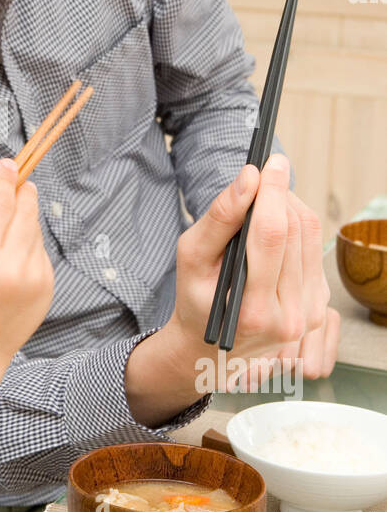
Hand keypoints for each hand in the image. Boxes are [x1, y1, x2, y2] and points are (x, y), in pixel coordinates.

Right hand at [0, 158, 54, 364]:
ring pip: (35, 229)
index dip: (4, 180)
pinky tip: (13, 257)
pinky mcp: (48, 286)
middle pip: (25, 210)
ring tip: (7, 226)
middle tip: (16, 180)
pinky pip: (40, 251)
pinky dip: (29, 245)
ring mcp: (34, 277)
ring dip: (24, 219)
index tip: (7, 162)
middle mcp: (11, 266)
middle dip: (21, 192)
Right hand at [168, 155, 339, 392]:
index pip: (272, 235)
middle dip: (280, 195)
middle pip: (295, 231)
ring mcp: (309, 315)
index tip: (271, 161)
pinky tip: (276, 228)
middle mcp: (289, 317)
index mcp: (252, 310)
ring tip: (265, 202)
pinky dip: (297, 229)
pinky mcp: (319, 307)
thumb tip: (249, 177)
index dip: (273, 192)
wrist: (211, 349)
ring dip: (290, 208)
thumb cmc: (196, 300)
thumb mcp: (191, 258)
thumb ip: (220, 217)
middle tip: (263, 177)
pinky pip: (314, 251)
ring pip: (310, 238)